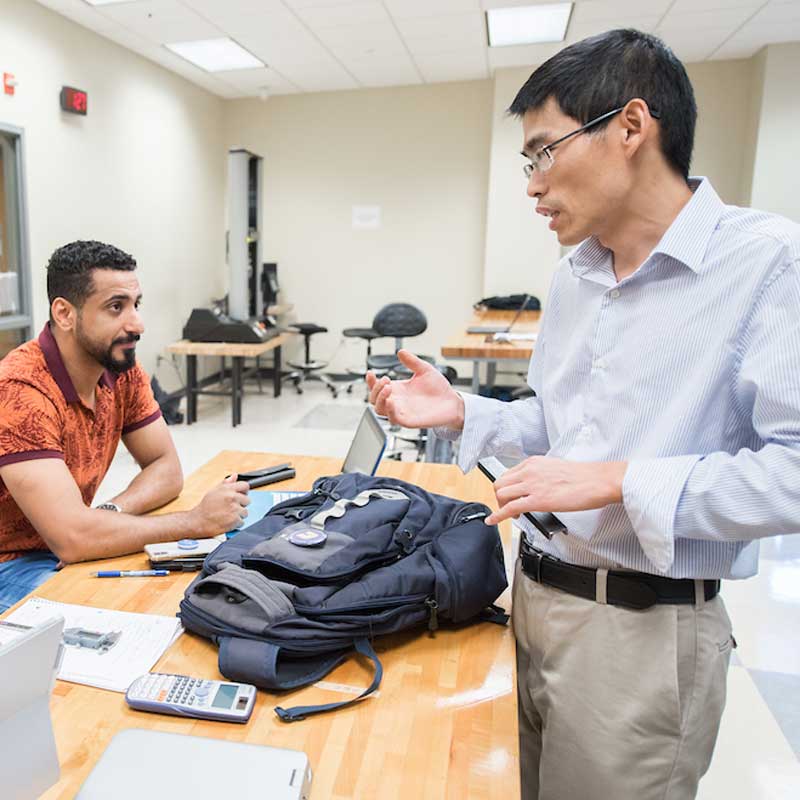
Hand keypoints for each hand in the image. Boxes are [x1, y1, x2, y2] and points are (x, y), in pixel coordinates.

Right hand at [191, 474, 249, 535]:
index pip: (245, 486)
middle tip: (230, 508)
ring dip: (238, 515)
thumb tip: (235, 475)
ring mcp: (234, 509)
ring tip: (227, 515)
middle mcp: (232, 497)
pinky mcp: (234, 520)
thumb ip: (226, 483)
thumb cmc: (205, 506)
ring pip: (245, 512)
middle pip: (247, 500)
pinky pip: (242, 522)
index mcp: (228, 489)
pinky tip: (227, 521)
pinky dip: (235, 524)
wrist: (198, 521)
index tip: (240, 496)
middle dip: (241, 505)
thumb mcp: (214, 491)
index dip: (243, 492)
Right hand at [366, 349, 464, 429]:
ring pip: (380, 410)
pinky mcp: (409, 421)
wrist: (453, 402)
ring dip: (380, 399)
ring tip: (388, 387)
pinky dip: (389, 411)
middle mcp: (397, 401)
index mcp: (398, 390)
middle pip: (374, 399)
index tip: (371, 373)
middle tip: (385, 380)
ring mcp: (402, 412)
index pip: (377, 387)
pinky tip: (392, 401)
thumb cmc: (439, 389)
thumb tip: (401, 351)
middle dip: (375, 389)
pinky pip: (394, 419)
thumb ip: (412, 362)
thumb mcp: (425, 370)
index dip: (370, 381)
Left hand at [484, 457, 627, 524]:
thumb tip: (536, 487)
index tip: (510, 496)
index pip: (508, 474)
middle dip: (500, 497)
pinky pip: (509, 508)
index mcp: (533, 462)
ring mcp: (531, 484)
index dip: (506, 488)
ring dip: (501, 507)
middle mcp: (529, 471)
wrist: (597, 481)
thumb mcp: (555, 469)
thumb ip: (541, 475)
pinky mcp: (537, 500)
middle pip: (500, 483)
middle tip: (508, 507)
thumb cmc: (584, 477)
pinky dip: (497, 516)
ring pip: (501, 495)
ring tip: (510, 515)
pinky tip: (493, 521)